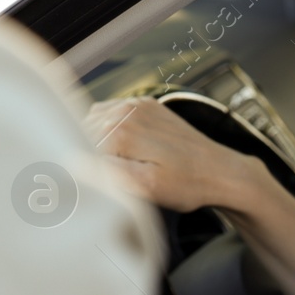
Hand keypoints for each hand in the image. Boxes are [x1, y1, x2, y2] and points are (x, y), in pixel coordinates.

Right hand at [86, 97, 266, 212]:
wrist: (222, 171)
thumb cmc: (187, 185)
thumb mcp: (146, 189)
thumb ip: (107, 175)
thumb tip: (74, 165)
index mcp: (120, 132)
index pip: (72, 146)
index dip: (74, 167)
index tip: (84, 184)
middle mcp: (125, 111)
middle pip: (80, 132)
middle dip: (83, 153)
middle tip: (102, 176)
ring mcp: (137, 105)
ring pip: (92, 121)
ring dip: (94, 140)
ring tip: (114, 163)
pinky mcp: (146, 106)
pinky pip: (111, 113)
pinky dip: (108, 129)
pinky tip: (123, 149)